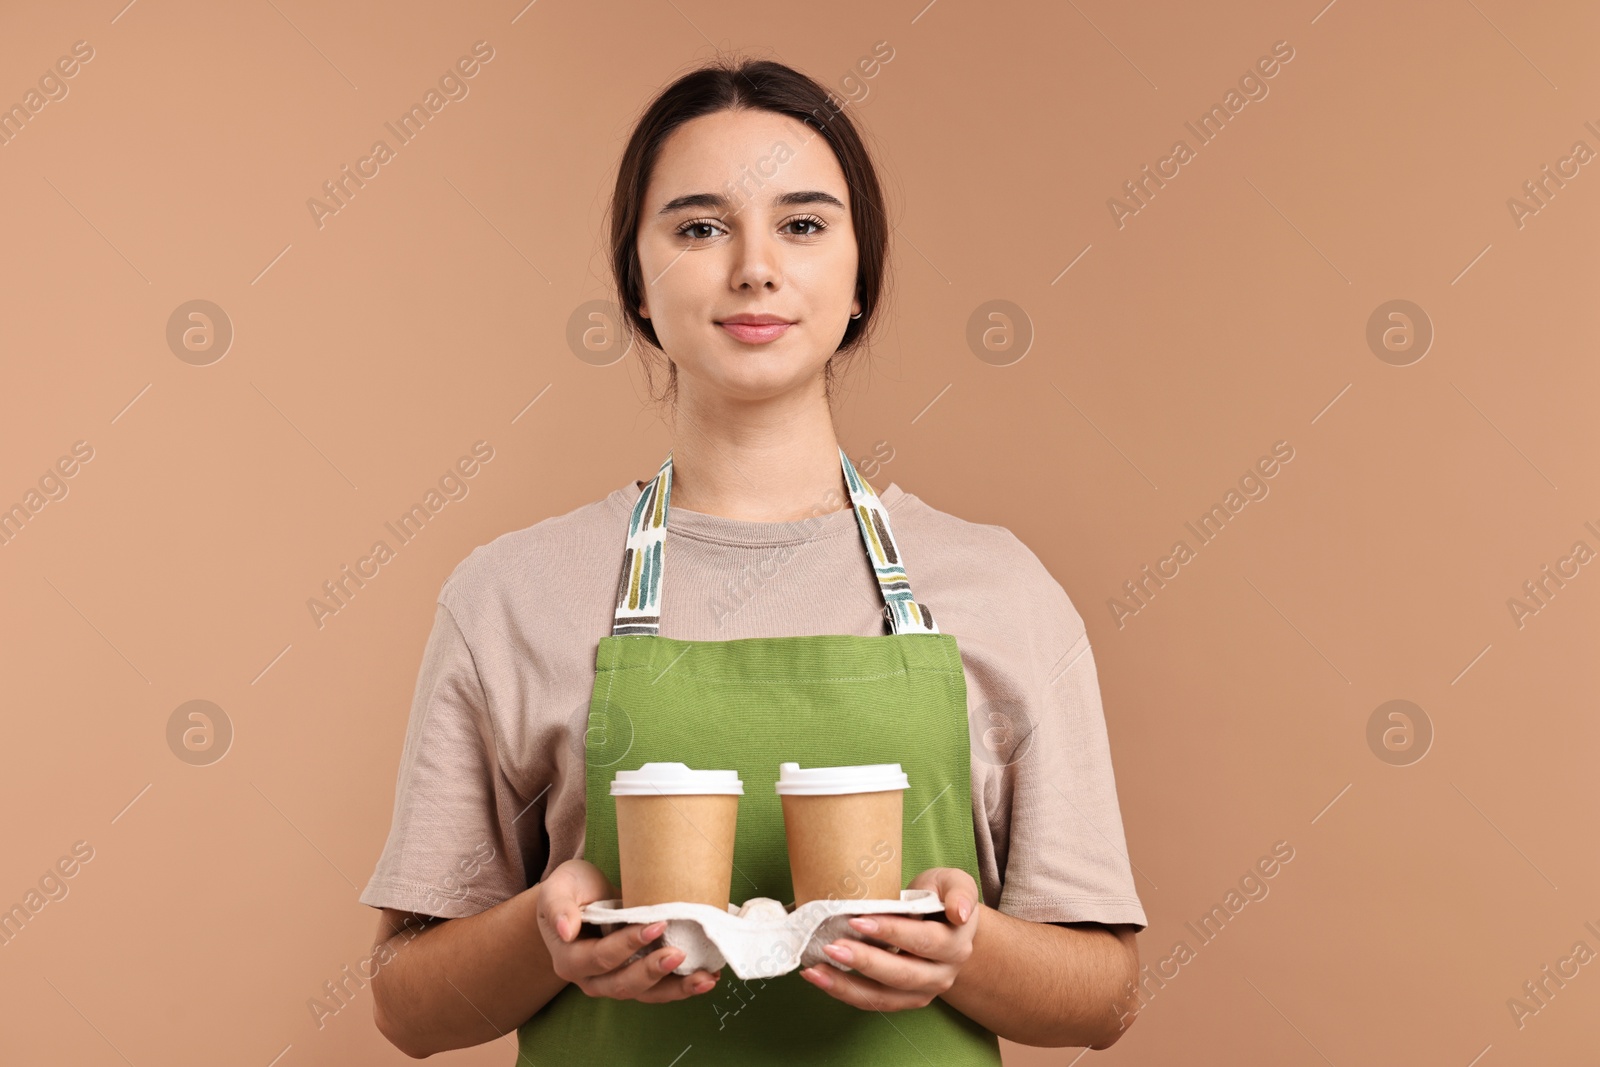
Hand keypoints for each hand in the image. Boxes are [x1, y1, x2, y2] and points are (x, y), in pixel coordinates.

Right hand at [534, 858, 721, 1001]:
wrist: (583, 899)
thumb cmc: (572, 891)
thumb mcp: (558, 888)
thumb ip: (557, 906)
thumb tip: (565, 929)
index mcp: (570, 959)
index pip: (601, 957)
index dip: (628, 944)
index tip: (657, 924)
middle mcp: (593, 979)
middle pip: (623, 984)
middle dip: (653, 971)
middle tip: (680, 953)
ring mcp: (617, 981)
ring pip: (646, 994)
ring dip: (677, 989)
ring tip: (705, 978)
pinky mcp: (638, 977)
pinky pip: (660, 989)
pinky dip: (684, 986)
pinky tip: (708, 977)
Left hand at [798, 867, 979, 1011]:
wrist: (942, 926)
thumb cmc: (940, 898)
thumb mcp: (953, 884)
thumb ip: (959, 891)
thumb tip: (959, 912)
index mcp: (955, 944)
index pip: (923, 940)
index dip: (892, 931)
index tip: (858, 919)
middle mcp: (942, 974)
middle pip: (903, 974)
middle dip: (865, 961)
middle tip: (831, 946)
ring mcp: (922, 992)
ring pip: (884, 997)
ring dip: (847, 985)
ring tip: (815, 970)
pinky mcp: (902, 1000)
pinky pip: (871, 1001)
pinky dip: (843, 991)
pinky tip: (818, 976)